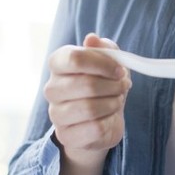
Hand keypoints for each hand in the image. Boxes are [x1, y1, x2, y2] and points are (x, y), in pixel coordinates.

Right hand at [44, 33, 131, 166]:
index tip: (119, 70)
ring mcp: (56, 114)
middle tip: (123, 86)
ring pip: (90, 108)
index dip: (103, 64)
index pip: (75, 58)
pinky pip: (94, 128)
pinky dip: (109, 122)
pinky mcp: (65, 135)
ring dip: (113, 103)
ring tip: (116, 101)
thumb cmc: (103, 86)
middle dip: (113, 86)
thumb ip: (103, 48)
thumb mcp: (109, 63)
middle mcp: (51, 88)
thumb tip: (92, 39)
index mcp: (58, 64)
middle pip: (86, 84)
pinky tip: (108, 118)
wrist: (100, 120)